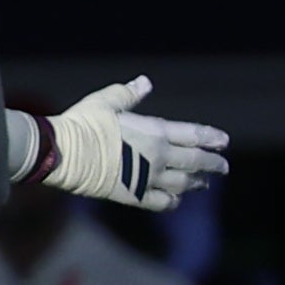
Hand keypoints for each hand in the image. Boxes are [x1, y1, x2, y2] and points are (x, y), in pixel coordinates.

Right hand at [38, 78, 229, 210]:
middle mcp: (158, 156)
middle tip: (223, 167)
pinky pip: (161, 202)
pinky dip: (172, 201)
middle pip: (196, 162)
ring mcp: (147, 178)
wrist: (61, 153)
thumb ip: (128, 94)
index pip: (194, 135)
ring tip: (202, 184)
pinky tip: (175, 200)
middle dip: (213, 164)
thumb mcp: (105, 102)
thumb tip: (145, 82)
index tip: (224, 142)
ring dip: (196, 183)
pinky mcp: (132, 195)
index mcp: (155, 131)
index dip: (211, 138)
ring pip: (183, 184)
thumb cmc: (81, 123)